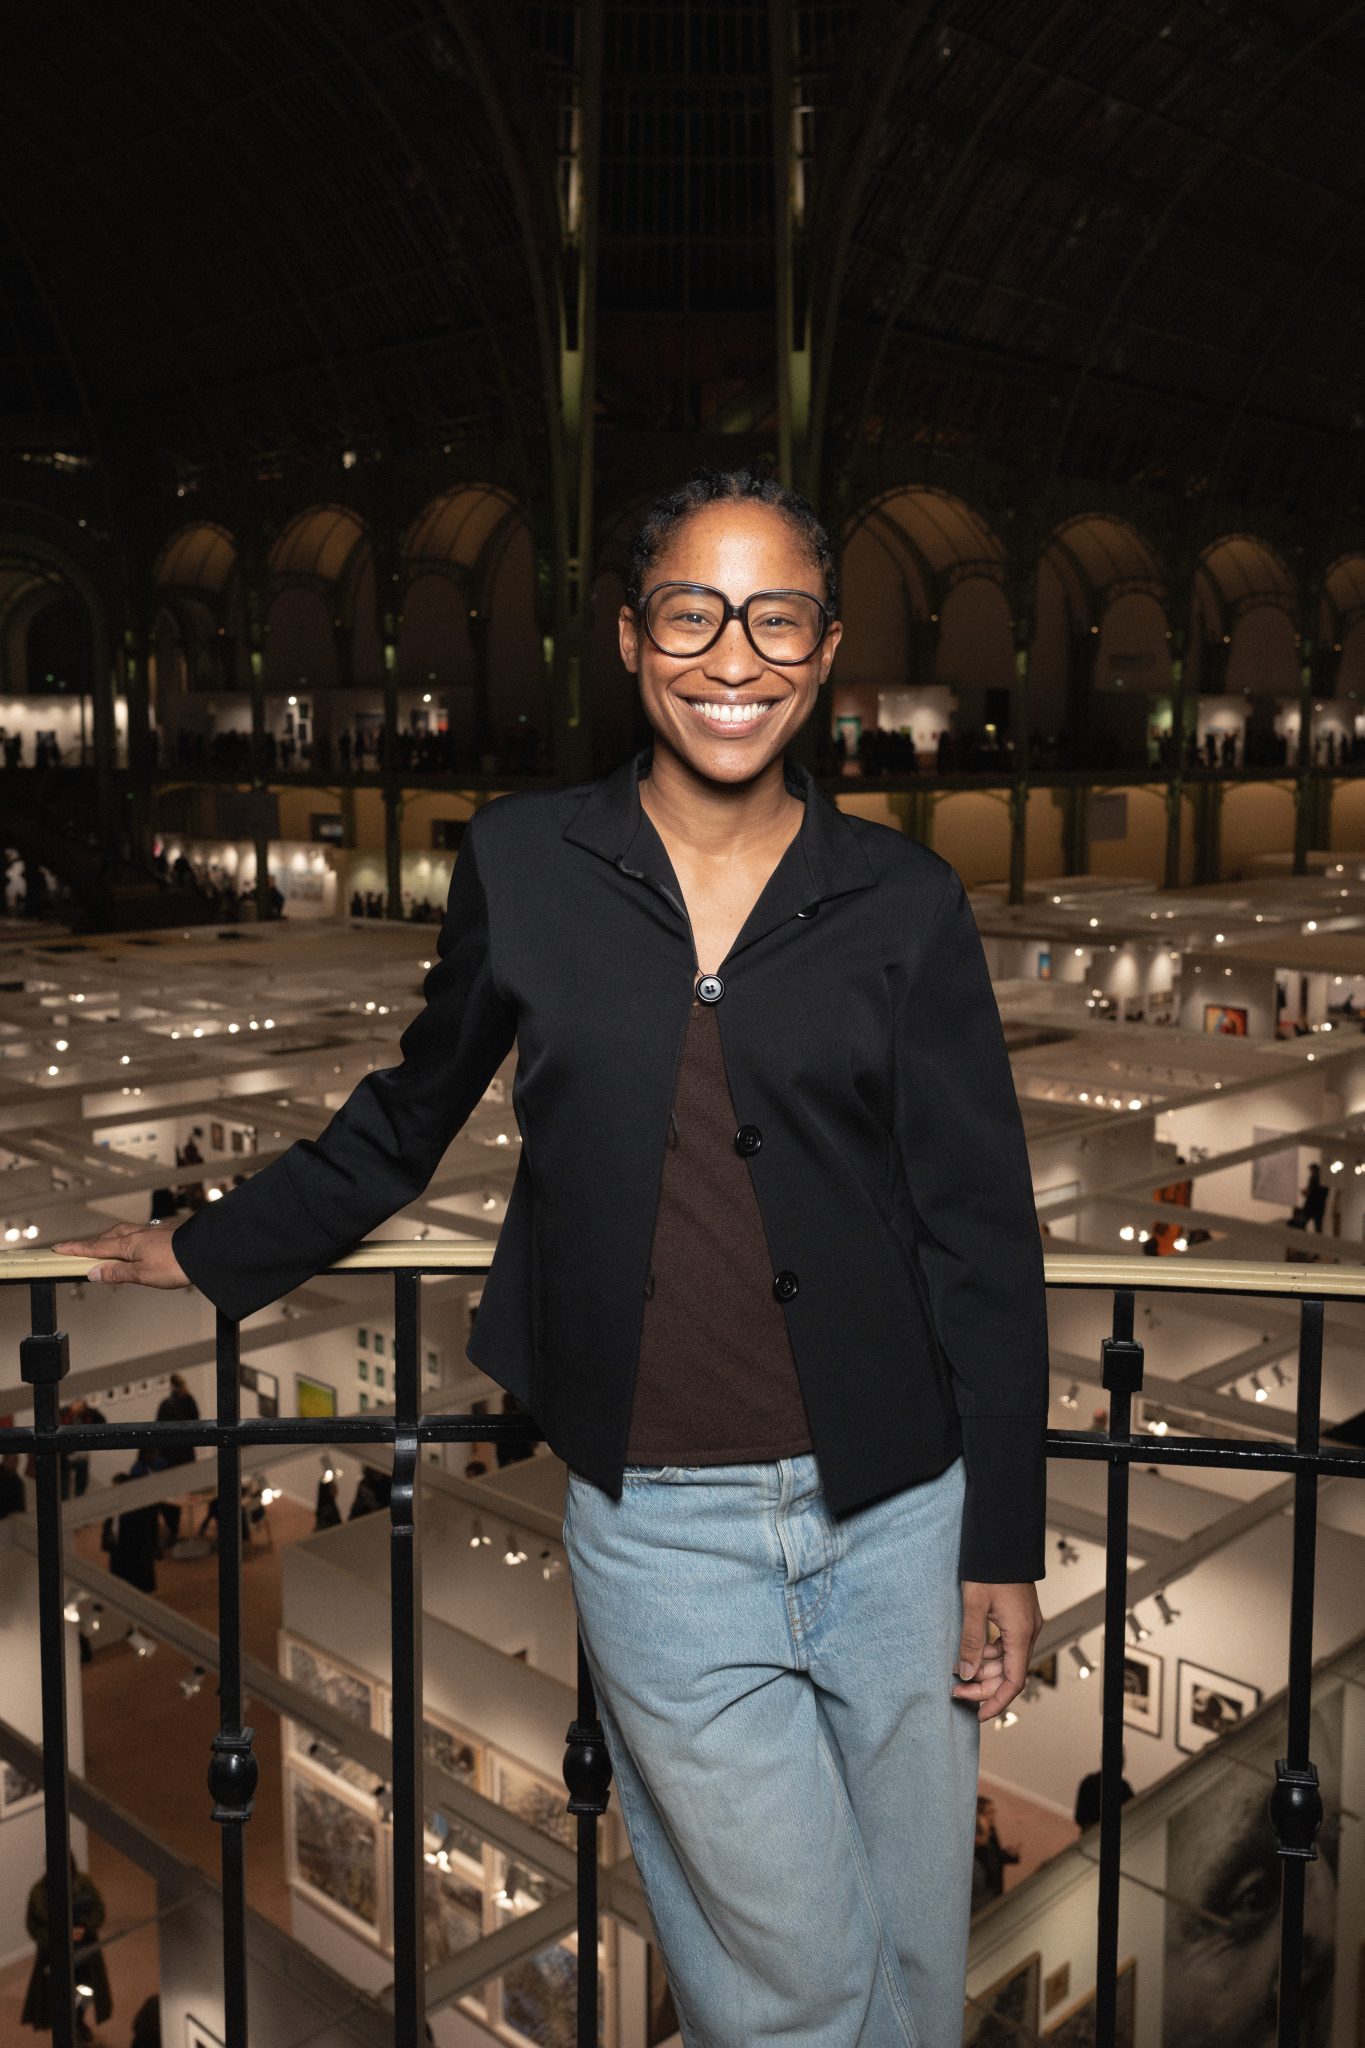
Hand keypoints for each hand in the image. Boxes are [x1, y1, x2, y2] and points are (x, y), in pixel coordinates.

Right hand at [51, 1223, 190, 1289]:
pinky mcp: (165, 1234)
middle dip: (92, 1243)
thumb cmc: (177, 1264)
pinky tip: (136, 1244)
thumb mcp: (142, 1275)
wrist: (205, 1251)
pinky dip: (129, 1239)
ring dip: (111, 1239)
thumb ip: (117, 1273)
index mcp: (128, 1244)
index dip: (76, 1249)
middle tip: (79, 1248)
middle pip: (108, 1237)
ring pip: (124, 1233)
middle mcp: (138, 1234)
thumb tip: (94, 1272)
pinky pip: (139, 1234)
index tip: (59, 1248)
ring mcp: (153, 1232)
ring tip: (105, 1247)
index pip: (95, 1247)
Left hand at [952, 1580, 1042, 1720]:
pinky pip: (1005, 1645)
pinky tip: (969, 1652)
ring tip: (957, 1671)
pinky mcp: (1018, 1618)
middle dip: (983, 1686)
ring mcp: (1024, 1625)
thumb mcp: (974, 1605)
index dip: (996, 1702)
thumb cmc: (990, 1568)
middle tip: (956, 1692)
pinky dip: (988, 1653)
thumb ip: (971, 1640)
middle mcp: (1028, 1632)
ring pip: (1006, 1660)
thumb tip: (966, 1673)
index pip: (1013, 1681)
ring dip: (984, 1669)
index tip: (979, 1715)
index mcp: (1020, 1632)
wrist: (1002, 1540)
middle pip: (1009, 1673)